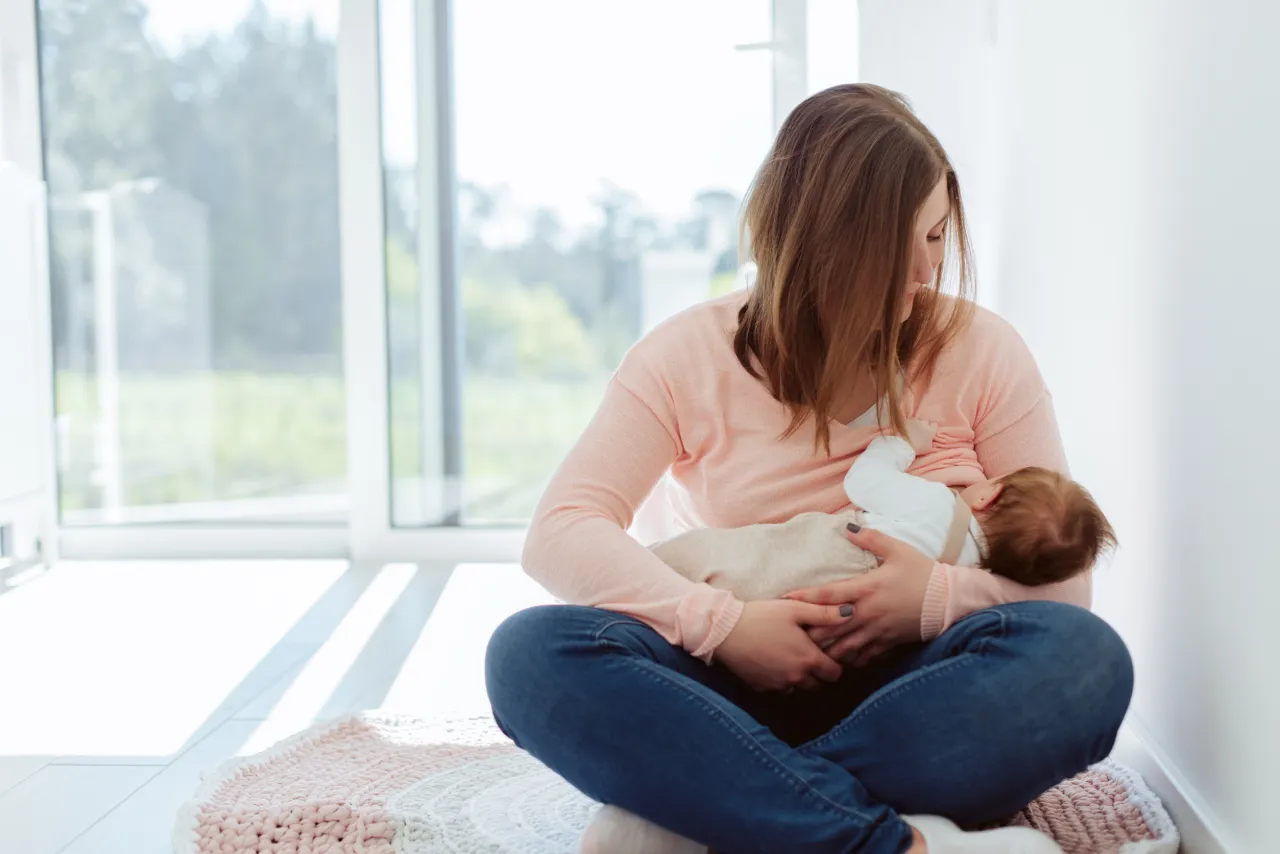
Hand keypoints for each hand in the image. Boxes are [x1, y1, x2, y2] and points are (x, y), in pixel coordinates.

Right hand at [713, 599, 852, 692]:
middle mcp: (796, 677)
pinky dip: (780, 681)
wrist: (724, 631)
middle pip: (818, 685)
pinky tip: (773, 664)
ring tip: (790, 659)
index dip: (835, 665)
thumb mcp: (795, 609)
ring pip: (798, 689)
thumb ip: (825, 613)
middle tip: (809, 656)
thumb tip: (851, 613)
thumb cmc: (761, 616)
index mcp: (808, 658)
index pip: (834, 673)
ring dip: (799, 679)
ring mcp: (778, 685)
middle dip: (818, 674)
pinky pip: (779, 690)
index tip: (828, 654)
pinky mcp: (761, 688)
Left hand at [784, 526, 934, 667]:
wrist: (949, 600)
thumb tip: (847, 526)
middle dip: (810, 630)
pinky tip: (838, 660)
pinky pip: (863, 656)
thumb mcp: (897, 550)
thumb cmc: (922, 572)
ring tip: (808, 650)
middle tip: (790, 631)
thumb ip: (870, 539)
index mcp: (867, 588)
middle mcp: (868, 613)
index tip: (786, 598)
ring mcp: (878, 631)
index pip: (829, 594)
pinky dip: (849, 659)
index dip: (806, 597)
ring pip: (844, 646)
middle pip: (830, 626)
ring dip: (826, 648)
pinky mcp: (888, 643)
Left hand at [905, 419, 937, 454]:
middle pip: (926, 421)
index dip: (932, 427)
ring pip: (917, 419)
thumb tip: (930, 438)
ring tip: (912, 430)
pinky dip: (908, 423)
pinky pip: (909, 420)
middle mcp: (924, 423)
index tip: (929, 431)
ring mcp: (915, 420)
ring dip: (916, 423)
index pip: (935, 424)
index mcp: (930, 430)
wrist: (904, 445)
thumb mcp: (928, 448)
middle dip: (924, 425)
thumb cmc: (918, 448)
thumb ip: (931, 440)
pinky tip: (906, 428)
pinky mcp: (906, 420)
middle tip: (920, 431)